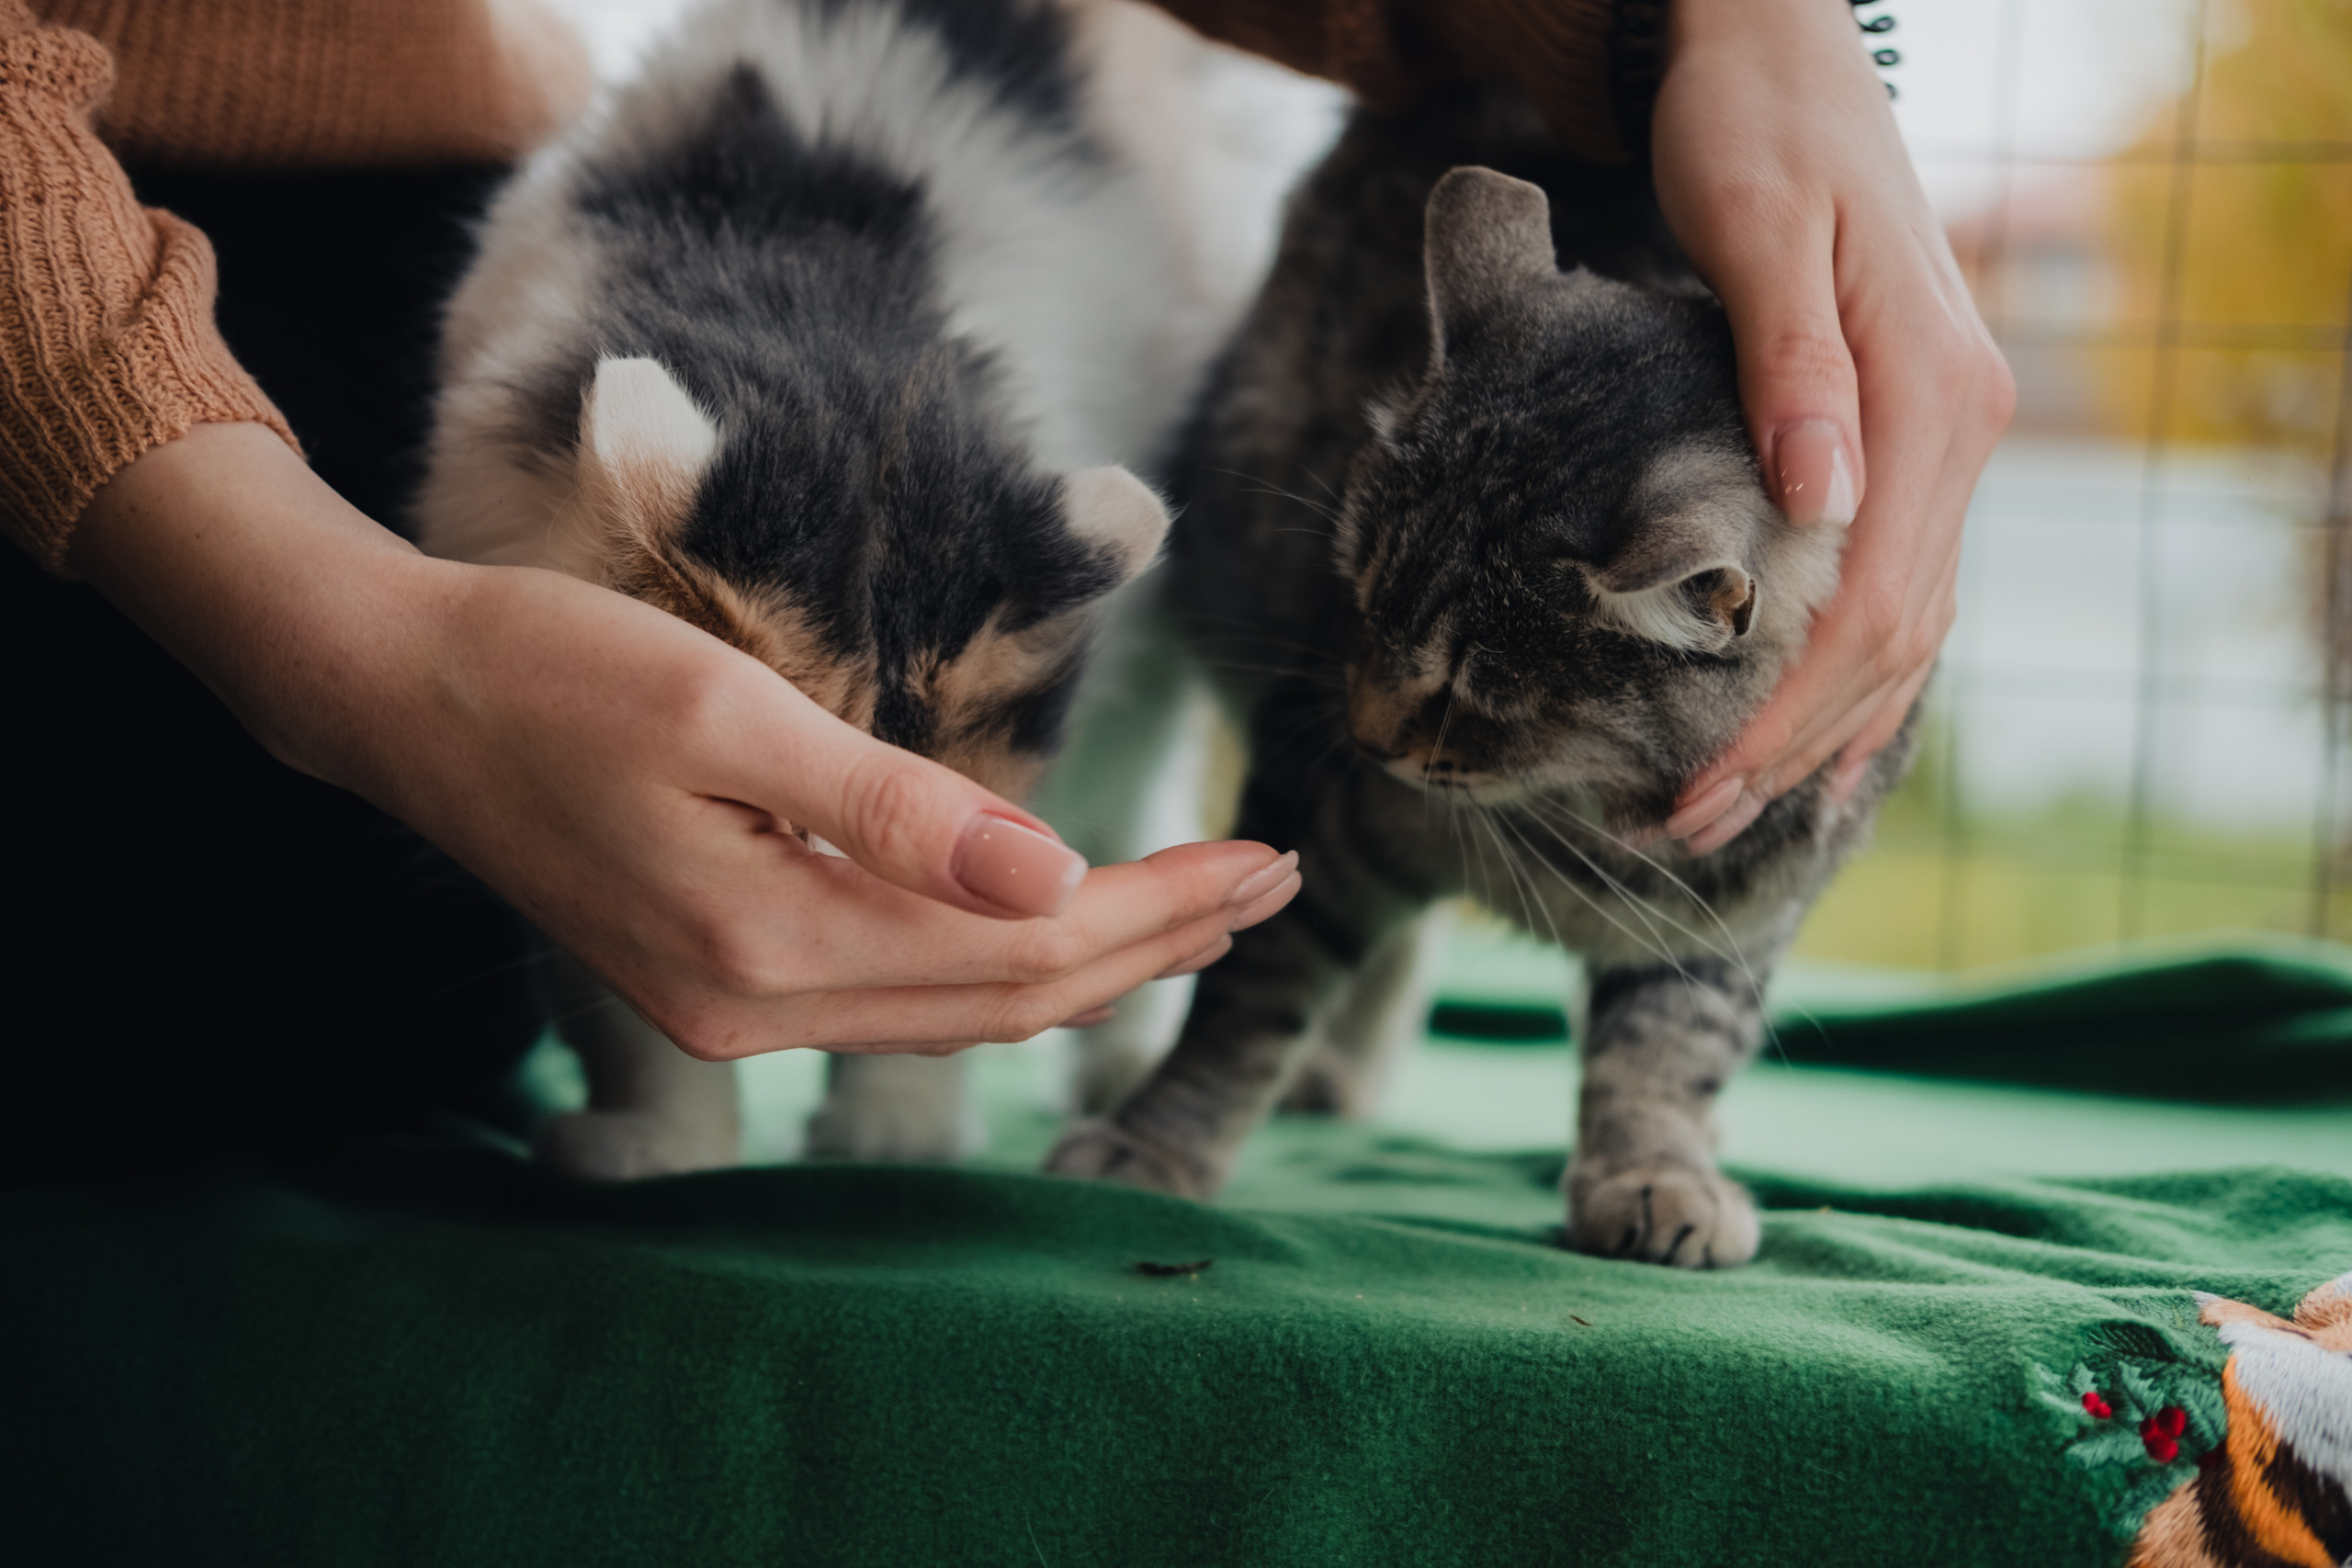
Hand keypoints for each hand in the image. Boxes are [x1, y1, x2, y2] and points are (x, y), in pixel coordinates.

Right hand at [71, 424, 1300, 1058]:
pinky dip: (998, 968)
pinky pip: (899, 997)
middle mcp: (759, 1008)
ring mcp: (734, 1009)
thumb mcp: (726, 713)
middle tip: (1271, 878)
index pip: (1023, 949)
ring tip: (1200, 907)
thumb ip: (892, 807)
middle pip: (1010, 1001)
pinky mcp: (720, 980)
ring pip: (960, 1011)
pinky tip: (1053, 927)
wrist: (402, 698)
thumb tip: (1056, 878)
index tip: (1262, 855)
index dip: (1156, 907)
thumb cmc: (552, 672)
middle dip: (1153, 941)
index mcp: (771, 943)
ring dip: (1089, 962)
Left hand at [1649, 0, 2014, 850]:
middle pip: (1890, 641)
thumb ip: (1792, 365)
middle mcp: (1961, 434)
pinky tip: (1818, 746)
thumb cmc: (1753, 131)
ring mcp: (1944, 445)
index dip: (1784, 715)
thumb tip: (1821, 503)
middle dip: (1788, 748)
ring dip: (1818, 733)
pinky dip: (1858, 681)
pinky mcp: (1907, 446)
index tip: (1700, 787)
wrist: (1775, 56)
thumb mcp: (1762, 230)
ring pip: (1903, 632)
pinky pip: (1900, 592)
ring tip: (1725, 812)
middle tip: (1682, 828)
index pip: (1870, 606)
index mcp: (1936, 398)